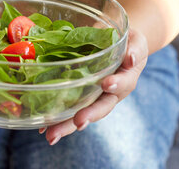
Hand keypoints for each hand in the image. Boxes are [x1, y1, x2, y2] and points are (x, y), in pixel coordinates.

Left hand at [39, 28, 147, 144]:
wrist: (114, 44)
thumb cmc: (126, 44)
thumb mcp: (135, 42)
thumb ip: (135, 49)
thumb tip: (131, 58)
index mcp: (126, 79)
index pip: (122, 84)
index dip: (116, 84)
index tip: (107, 84)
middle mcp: (110, 94)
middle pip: (100, 108)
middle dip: (88, 116)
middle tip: (78, 122)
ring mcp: (93, 97)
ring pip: (81, 113)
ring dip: (67, 125)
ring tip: (52, 135)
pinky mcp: (78, 96)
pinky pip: (68, 109)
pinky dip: (56, 119)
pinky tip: (42, 127)